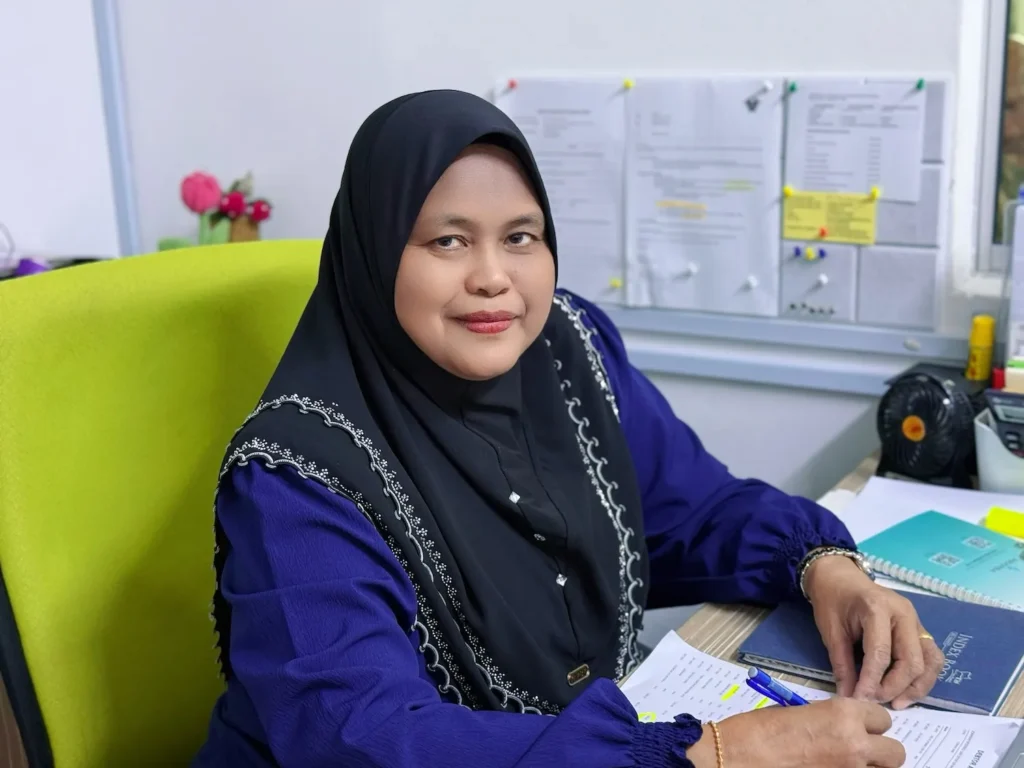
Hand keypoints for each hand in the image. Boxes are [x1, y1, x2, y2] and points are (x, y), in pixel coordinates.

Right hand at [687, 698, 905, 767]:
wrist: (740, 756)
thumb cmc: (760, 729)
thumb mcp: (801, 713)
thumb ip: (832, 721)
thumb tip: (846, 731)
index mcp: (843, 714)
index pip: (883, 718)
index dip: (870, 723)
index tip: (860, 727)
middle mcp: (855, 743)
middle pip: (895, 752)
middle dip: (880, 751)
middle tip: (859, 751)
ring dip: (869, 767)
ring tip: (846, 763)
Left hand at [803, 555, 943, 707]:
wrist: (839, 577)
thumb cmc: (832, 600)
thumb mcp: (830, 631)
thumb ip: (841, 664)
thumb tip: (849, 697)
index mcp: (878, 608)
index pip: (881, 654)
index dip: (872, 682)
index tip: (860, 700)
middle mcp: (904, 614)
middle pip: (912, 661)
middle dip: (895, 687)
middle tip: (875, 701)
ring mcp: (916, 620)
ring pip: (930, 662)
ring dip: (915, 687)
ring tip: (895, 702)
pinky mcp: (920, 629)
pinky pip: (931, 657)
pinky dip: (922, 677)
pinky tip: (906, 690)